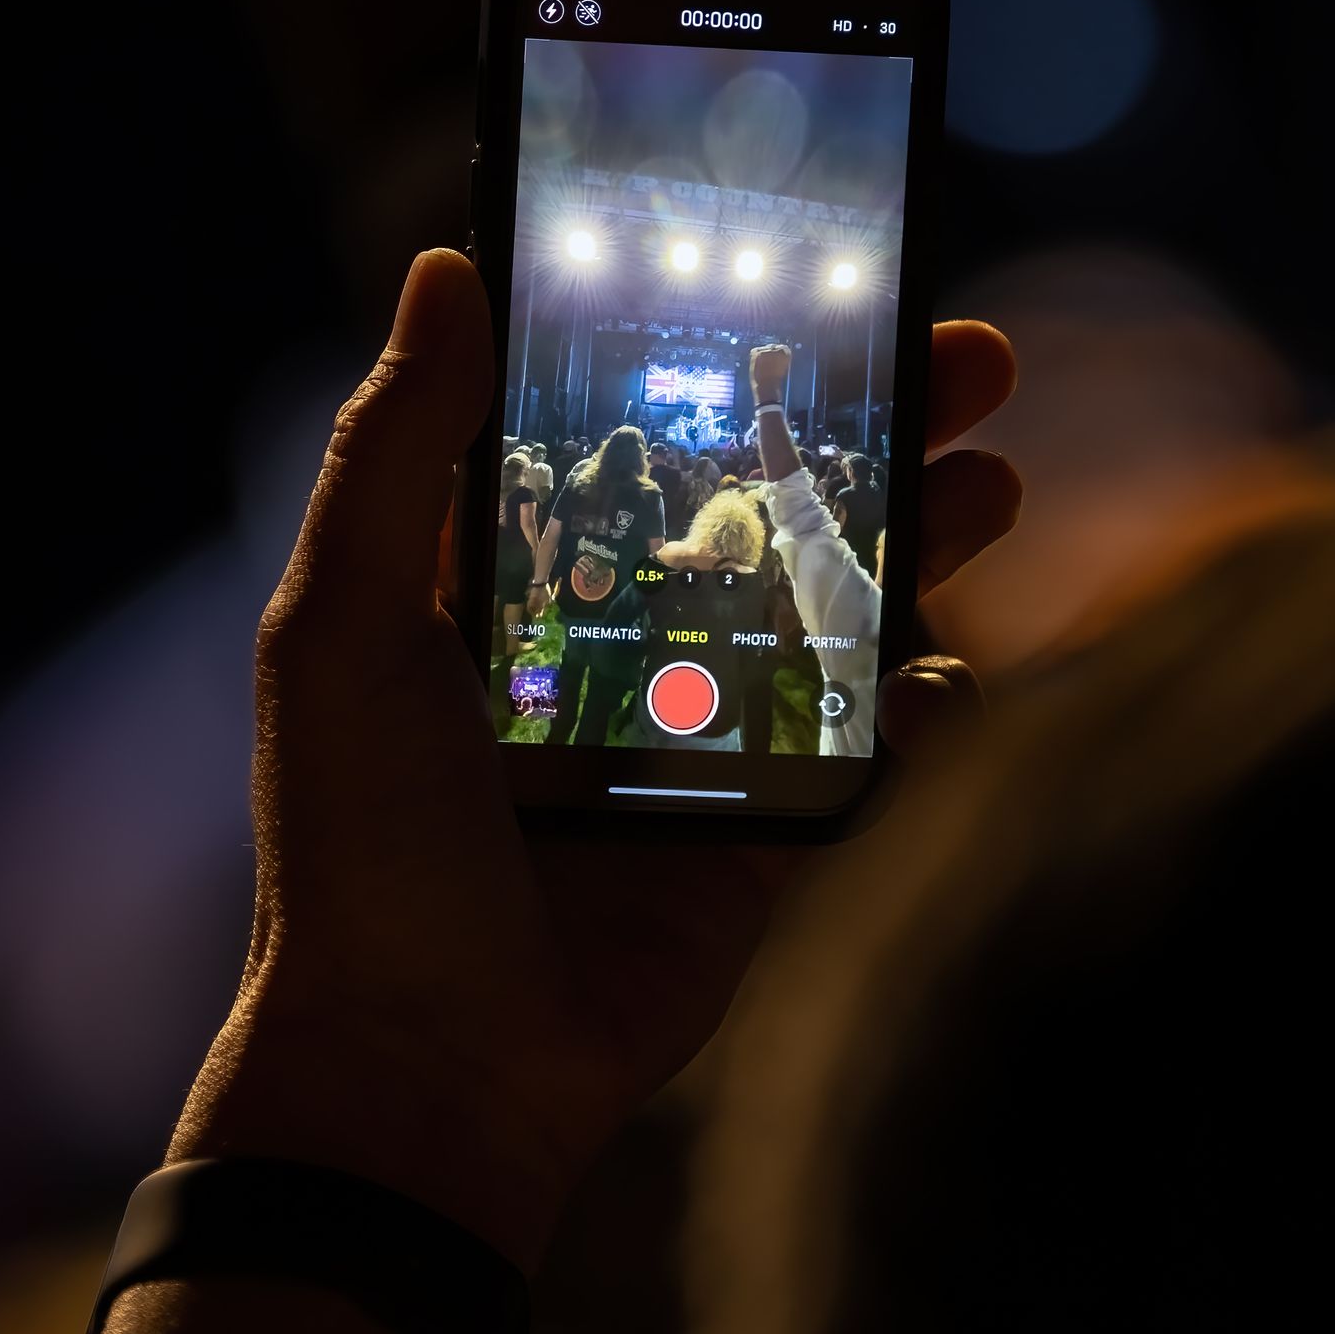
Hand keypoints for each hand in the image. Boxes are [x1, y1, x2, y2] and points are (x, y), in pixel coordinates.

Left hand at [175, 253, 1018, 1269]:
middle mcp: (611, 646)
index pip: (635, 434)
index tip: (811, 269)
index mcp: (506, 583)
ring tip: (993, 470)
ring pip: (834, 609)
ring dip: (920, 534)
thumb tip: (446, 264)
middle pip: (764, 504)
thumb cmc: (358, 846)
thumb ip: (398, 448)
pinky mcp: (761, 838)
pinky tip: (954, 657)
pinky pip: (868, 748)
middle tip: (967, 354)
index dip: (721, 358)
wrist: (425, 1069)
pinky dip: (926, 697)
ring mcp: (696, 742)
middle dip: (867, 427)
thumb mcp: (341, 624)